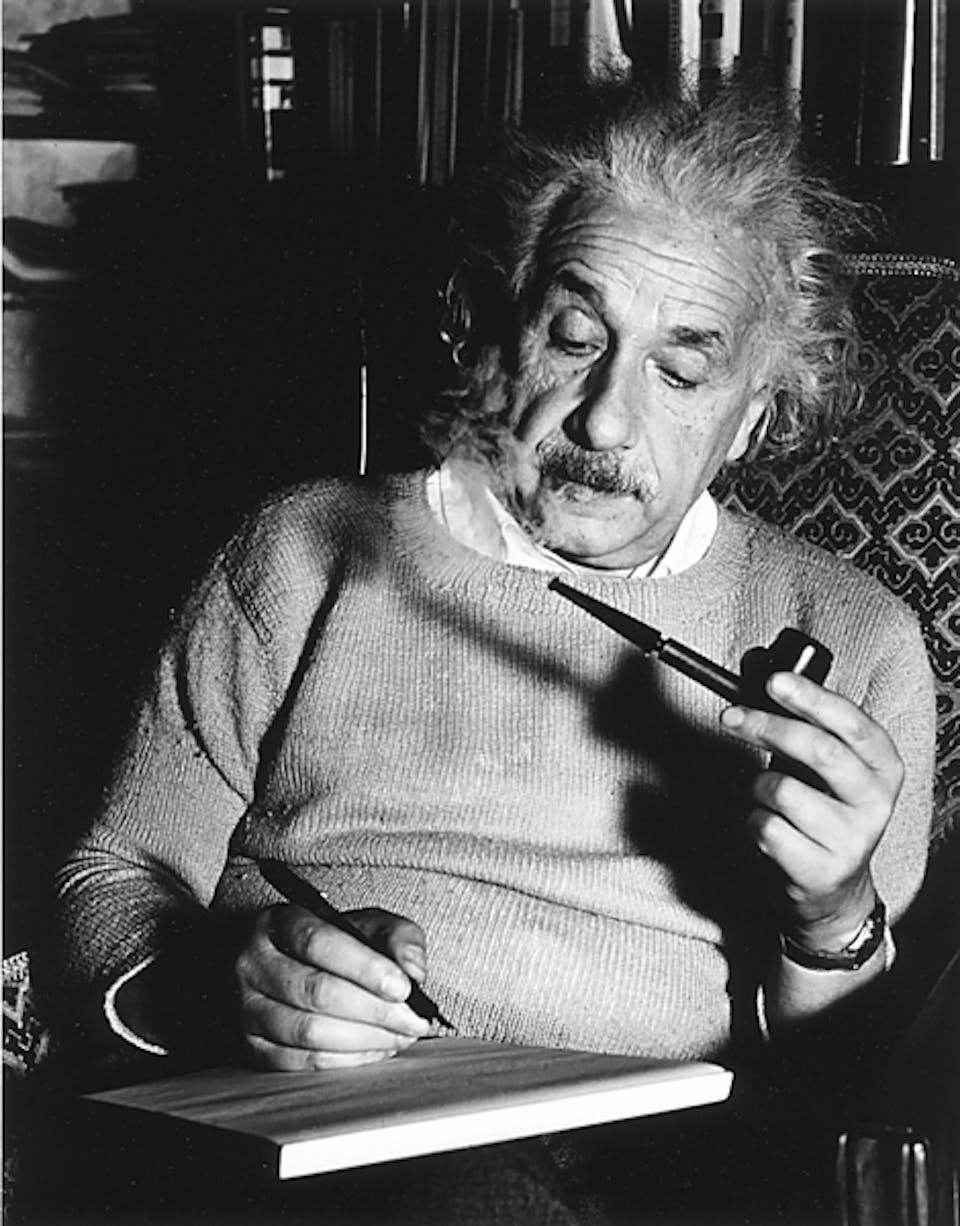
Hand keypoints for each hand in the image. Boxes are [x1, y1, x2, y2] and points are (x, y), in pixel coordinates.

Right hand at [235, 905, 432, 1069]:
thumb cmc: (341, 948)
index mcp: (280, 922)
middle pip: (315, 991)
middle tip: (413, 1020)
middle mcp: (254, 963)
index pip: (318, 942)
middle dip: (374, 1010)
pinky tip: (374, 1049)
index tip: (403, 987)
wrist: (303, 971)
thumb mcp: (372, 927)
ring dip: (364, 1039)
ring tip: (399, 1035)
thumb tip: (412, 971)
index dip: (364, 968)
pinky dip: (346, 1060)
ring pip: (308, 1031)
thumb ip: (399, 939)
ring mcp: (248, 1007)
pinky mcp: (253, 1047)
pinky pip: (301, 1062)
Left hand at [720, 671, 904, 949]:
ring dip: (753, 785)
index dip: (810, 698)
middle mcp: (874, 801)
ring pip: (782, 789)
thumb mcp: (826, 768)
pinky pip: (766, 827)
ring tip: (758, 794)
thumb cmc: (821, 812)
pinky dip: (749, 819)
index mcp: (883, 766)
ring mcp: (851, 840)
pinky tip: (762, 825)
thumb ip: (805, 726)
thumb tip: (760, 680)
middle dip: (766, 725)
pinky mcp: (820, 870)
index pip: (851, 722)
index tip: (774, 682)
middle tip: (731, 718)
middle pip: (819, 750)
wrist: (830, 888)